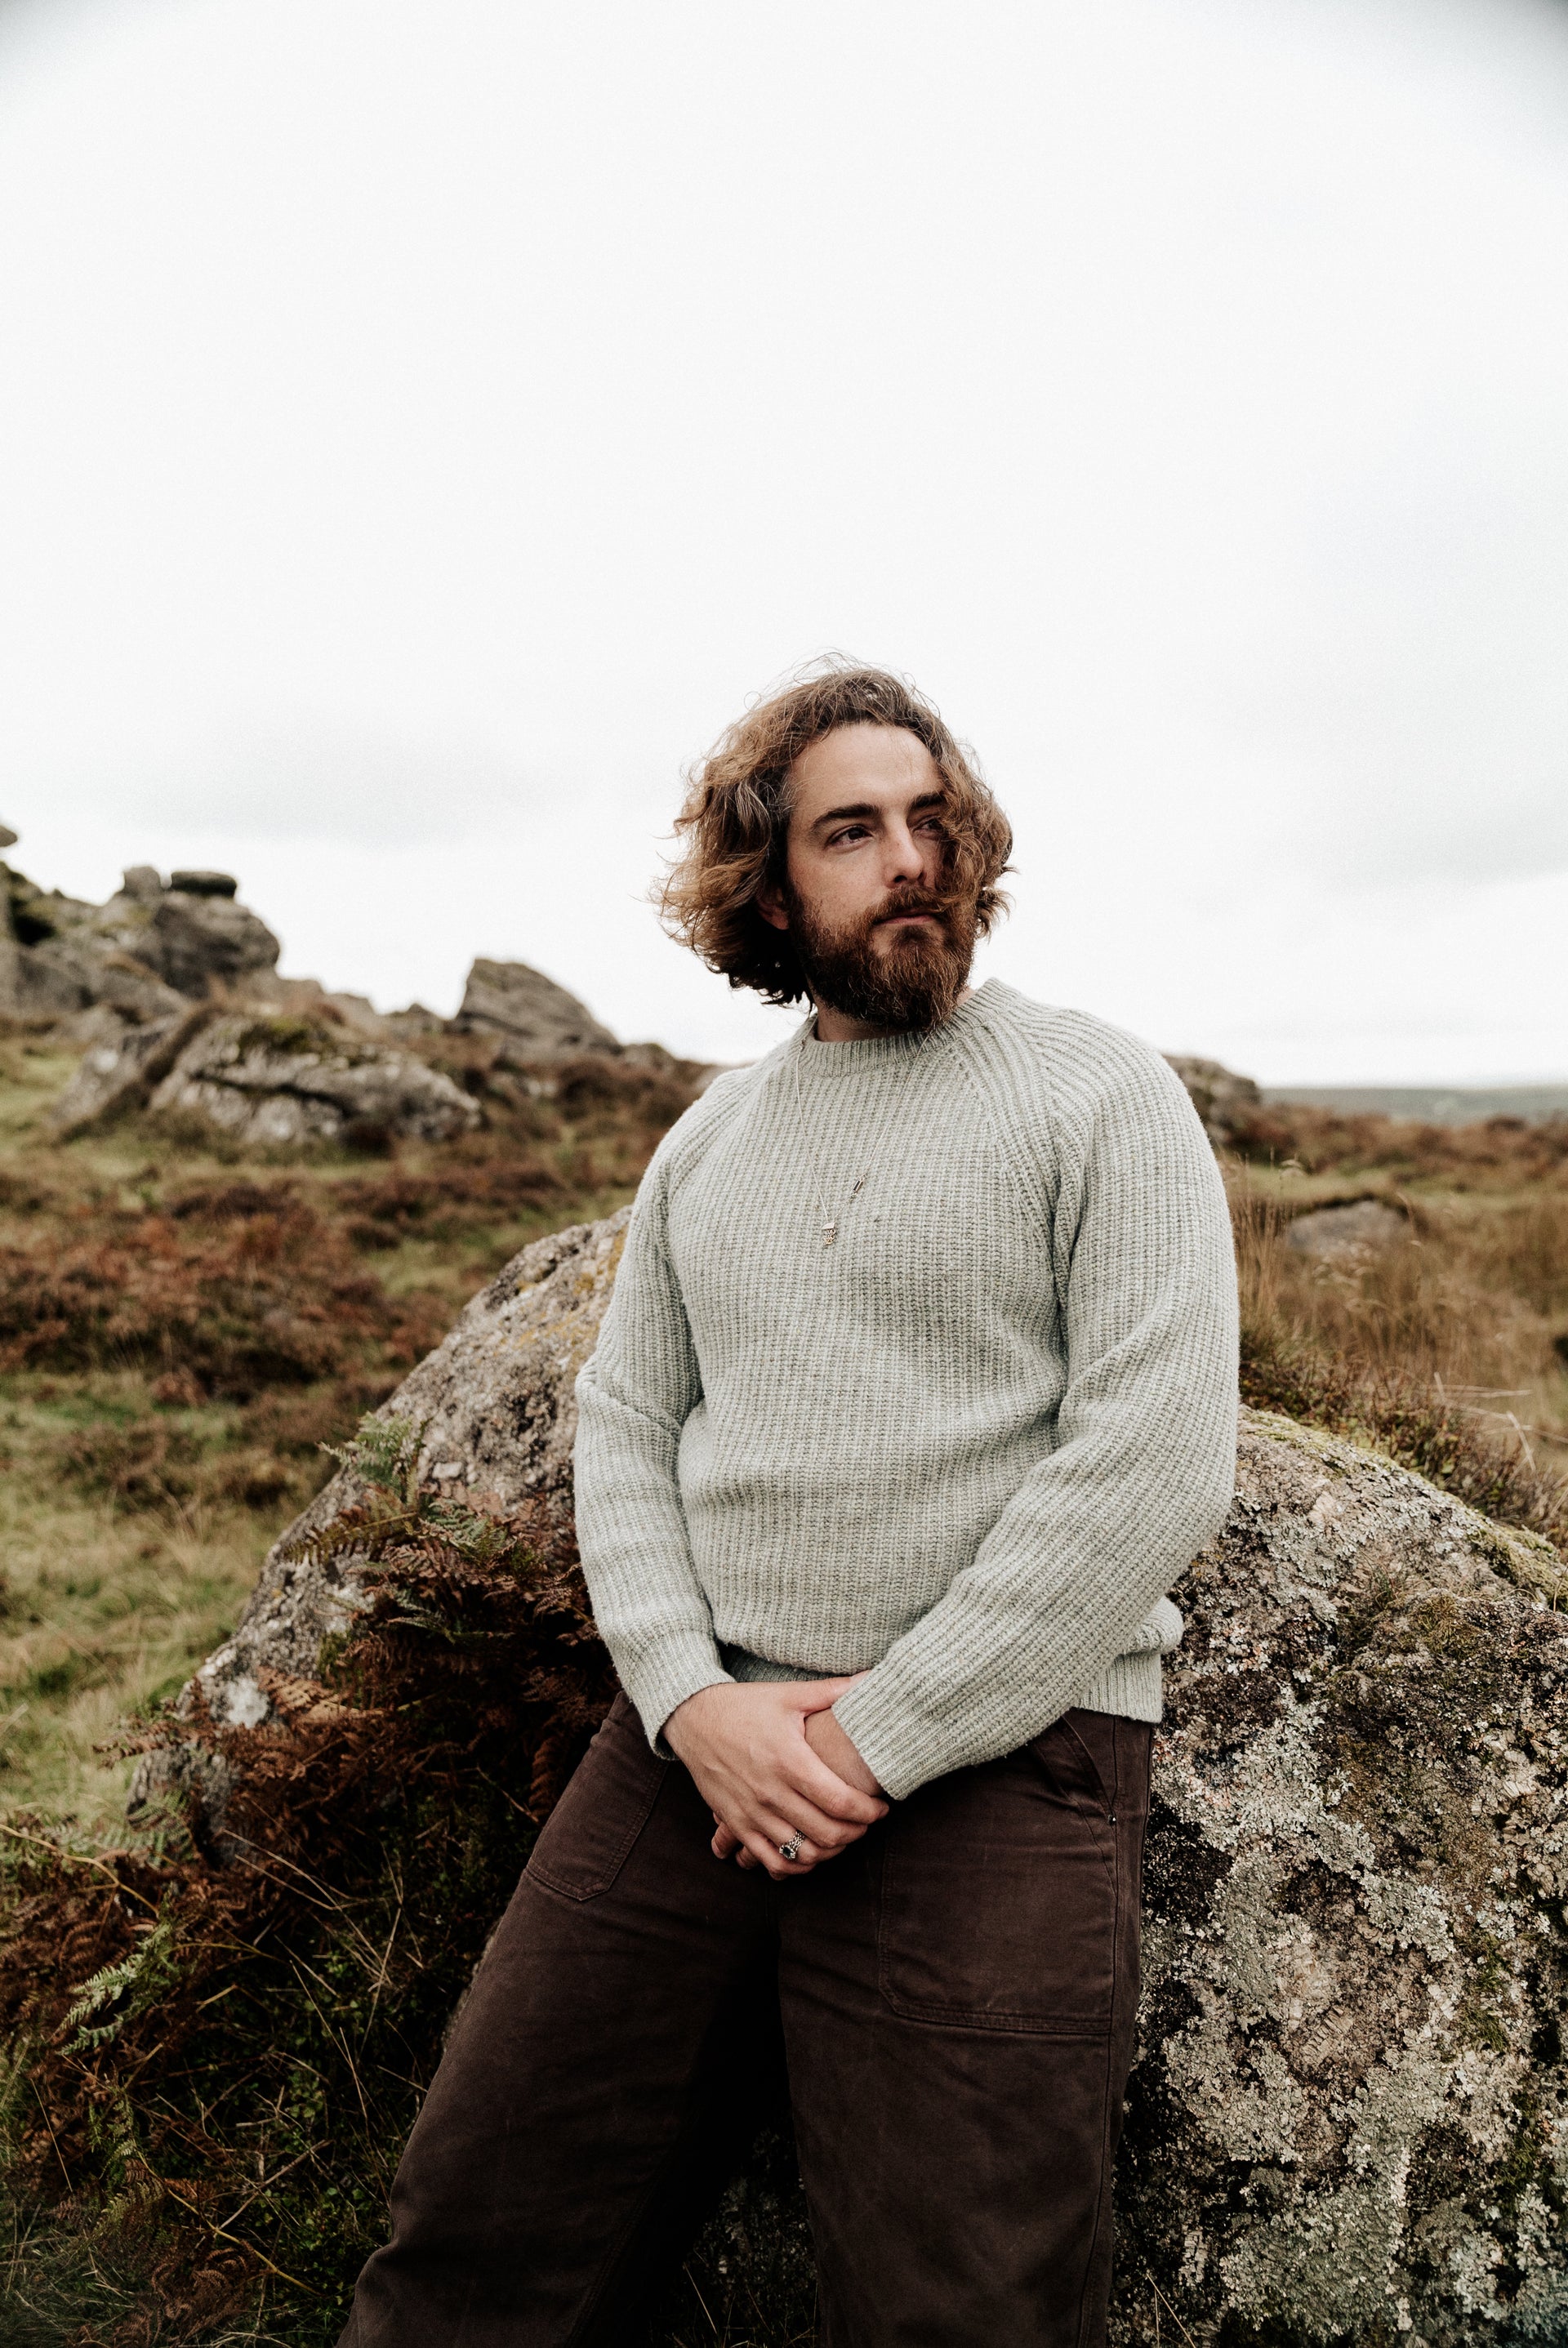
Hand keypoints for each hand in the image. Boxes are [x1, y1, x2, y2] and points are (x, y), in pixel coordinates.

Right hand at [664, 1678, 887, 1879]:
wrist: (693, 1718)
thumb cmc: (746, 1705)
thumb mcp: (789, 1695)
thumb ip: (832, 1692)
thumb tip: (873, 1678)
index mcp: (789, 1760)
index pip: (840, 1801)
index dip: (868, 1811)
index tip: (881, 1808)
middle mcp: (770, 1792)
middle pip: (826, 1832)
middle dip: (856, 1833)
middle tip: (867, 1823)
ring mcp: (751, 1812)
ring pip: (801, 1852)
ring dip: (830, 1851)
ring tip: (843, 1836)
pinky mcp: (735, 1823)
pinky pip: (769, 1860)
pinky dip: (795, 1866)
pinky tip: (810, 1853)